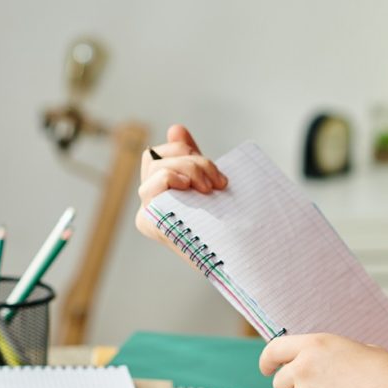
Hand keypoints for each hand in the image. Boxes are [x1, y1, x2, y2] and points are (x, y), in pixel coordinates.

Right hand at [135, 124, 227, 247]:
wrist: (240, 257)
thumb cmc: (225, 224)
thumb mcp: (208, 185)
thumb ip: (192, 159)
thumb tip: (176, 129)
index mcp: (159, 192)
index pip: (155, 155)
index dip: (181, 150)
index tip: (214, 171)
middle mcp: (148, 203)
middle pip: (155, 159)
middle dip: (191, 160)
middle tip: (217, 181)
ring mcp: (147, 213)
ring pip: (157, 168)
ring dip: (189, 170)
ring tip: (211, 189)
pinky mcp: (150, 224)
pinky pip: (151, 187)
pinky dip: (170, 178)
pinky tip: (191, 188)